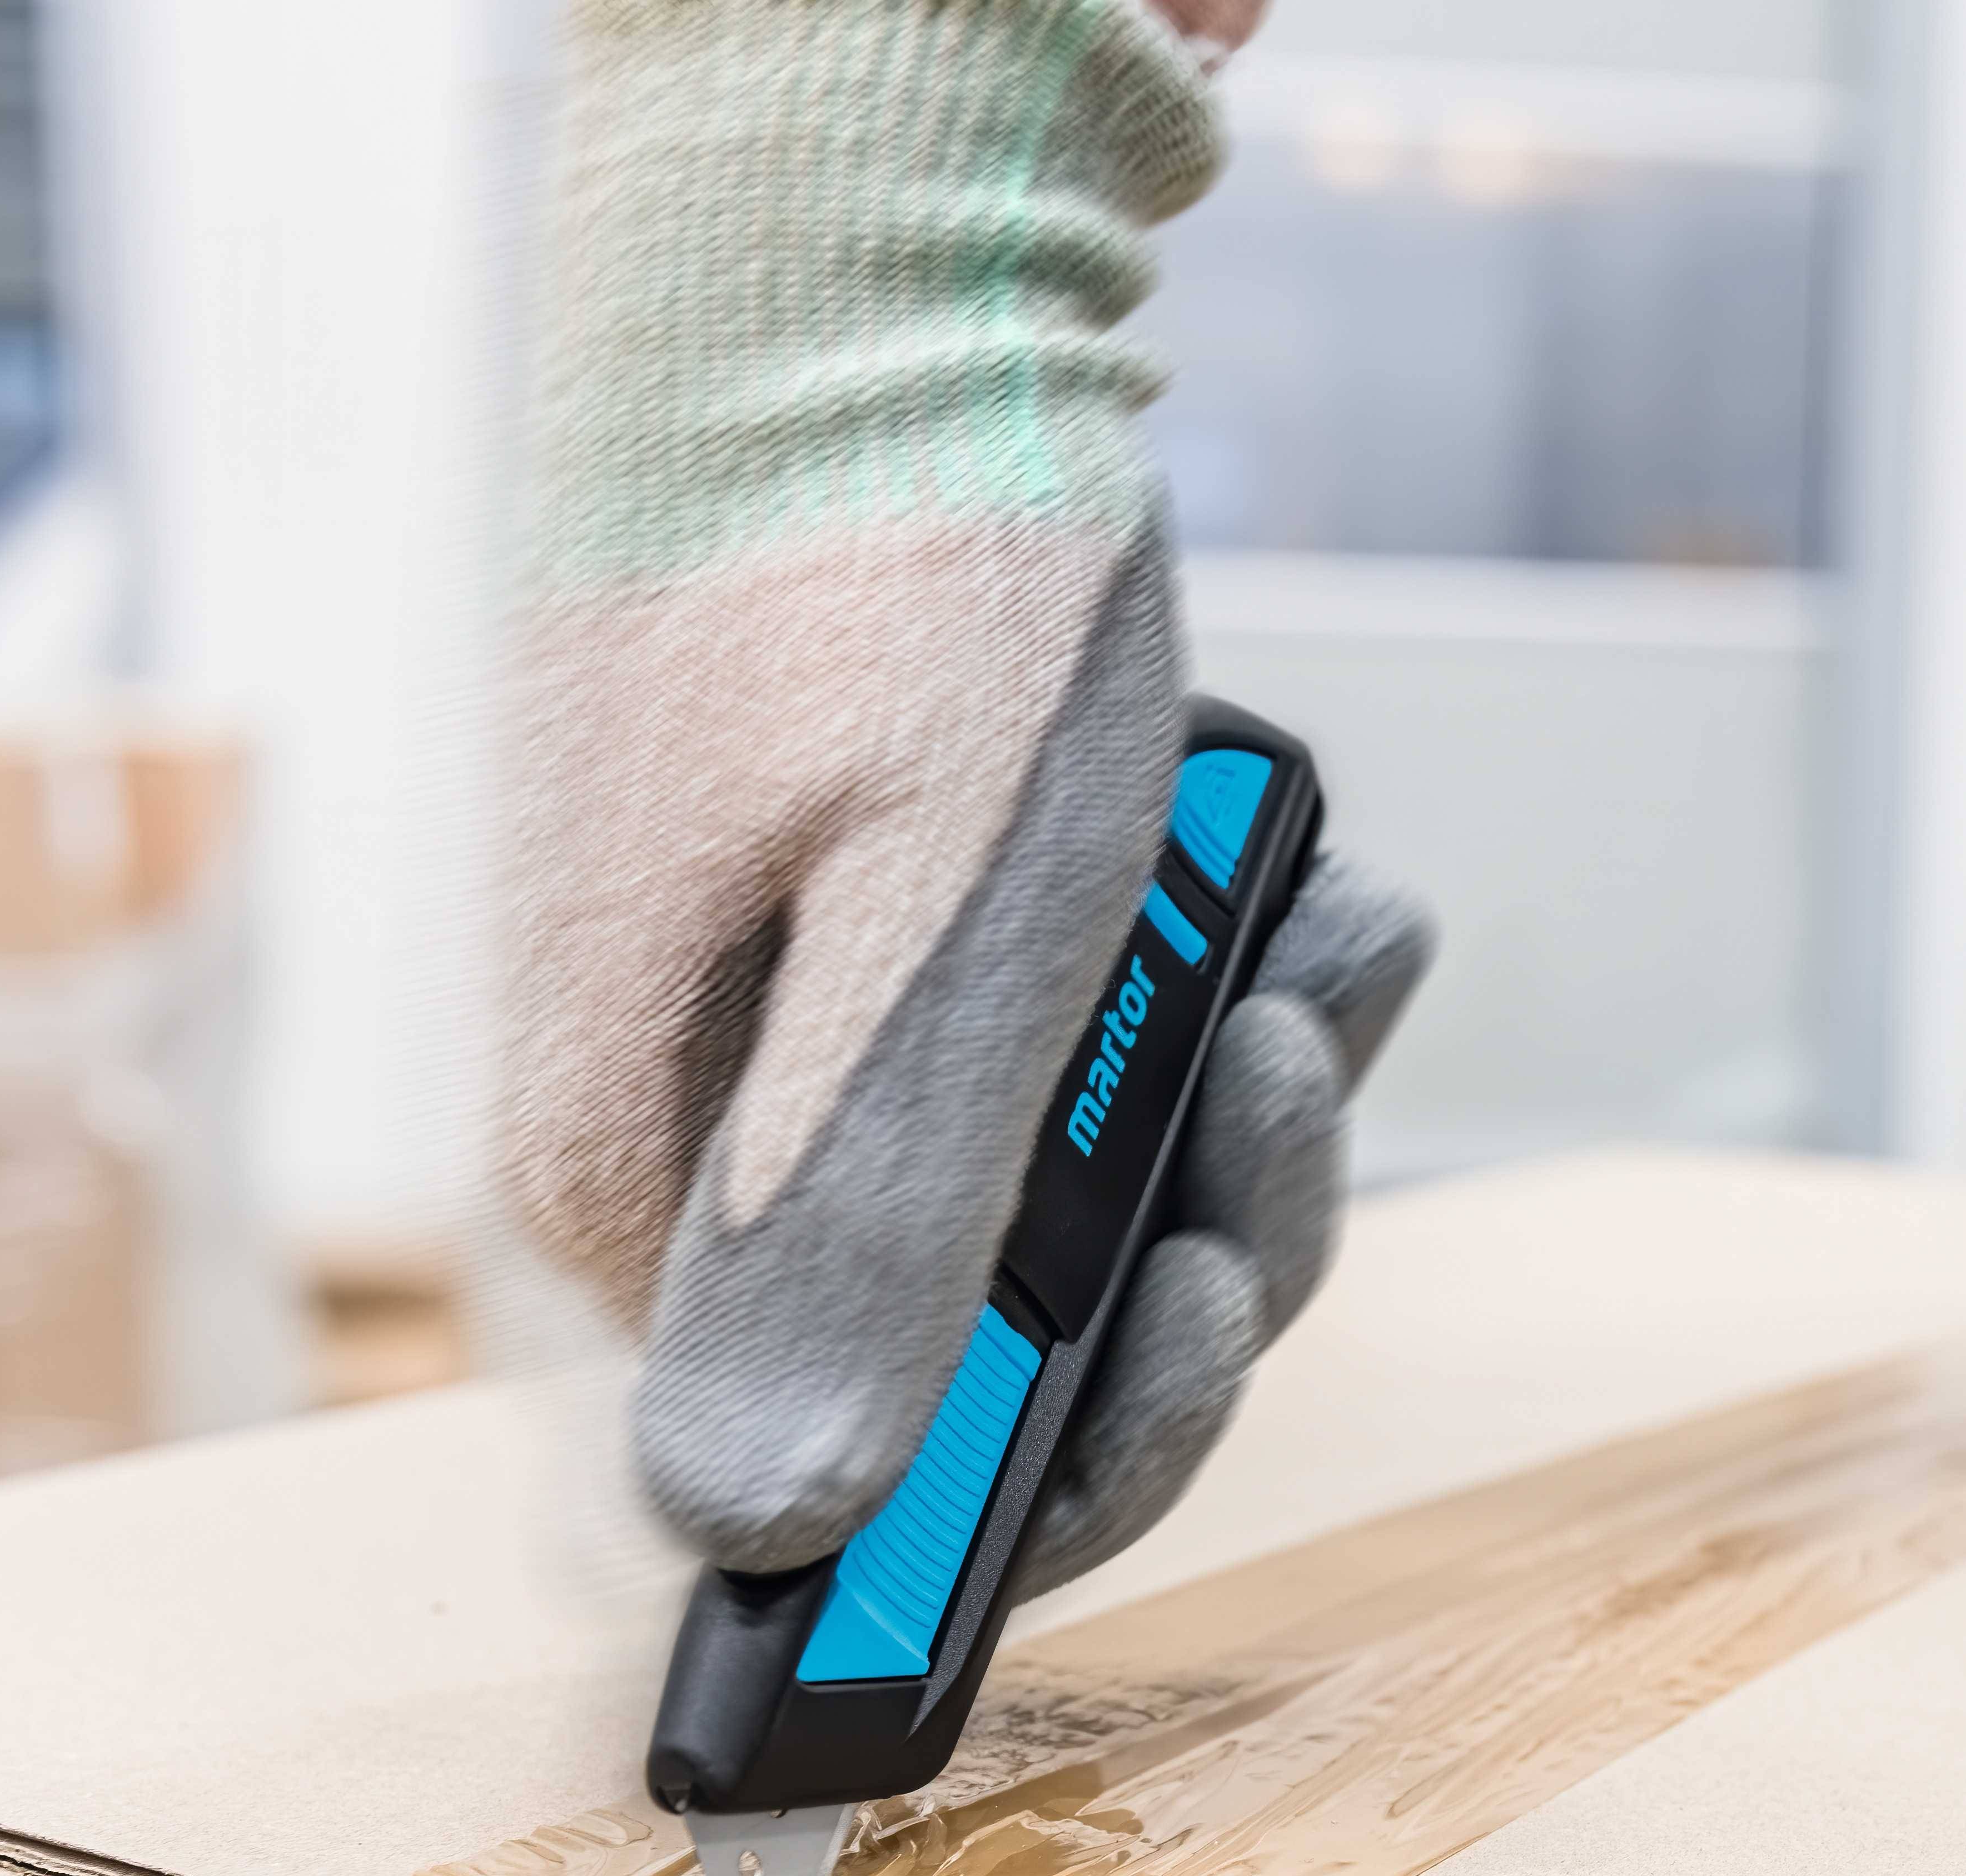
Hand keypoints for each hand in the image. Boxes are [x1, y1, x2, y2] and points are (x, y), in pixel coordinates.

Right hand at [496, 0, 1423, 1582]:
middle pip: (1001, 1339)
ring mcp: (791, 1033)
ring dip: (1235, 1097)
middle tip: (1283, 1056)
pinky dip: (1207, 996)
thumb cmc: (896, 576)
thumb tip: (754, 1529)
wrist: (871, 256)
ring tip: (1313, 950)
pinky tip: (1299, 911)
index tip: (1203, 1314)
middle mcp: (700, 1136)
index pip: (856, 1471)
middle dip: (1198, 1224)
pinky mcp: (881, 945)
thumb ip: (865, 1245)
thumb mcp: (927, 949)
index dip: (1062, 1460)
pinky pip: (1076, 1055)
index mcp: (652, 1182)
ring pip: (1073, 1197)